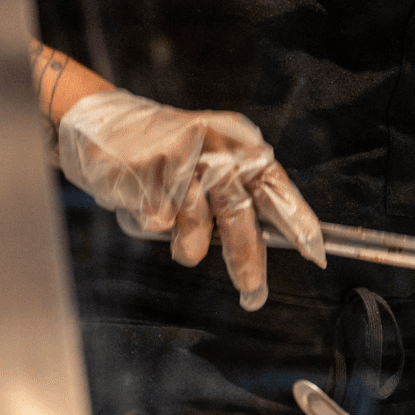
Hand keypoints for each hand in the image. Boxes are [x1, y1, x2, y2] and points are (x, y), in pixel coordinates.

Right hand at [56, 89, 325, 309]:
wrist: (101, 122)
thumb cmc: (165, 150)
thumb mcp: (210, 157)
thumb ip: (239, 192)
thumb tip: (275, 239)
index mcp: (237, 141)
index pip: (274, 184)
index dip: (296, 220)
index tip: (314, 252)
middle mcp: (212, 147)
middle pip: (239, 213)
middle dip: (245, 259)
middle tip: (252, 292)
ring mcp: (177, 161)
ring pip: (195, 229)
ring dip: (189, 247)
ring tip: (182, 242)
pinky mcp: (146, 177)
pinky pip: (158, 225)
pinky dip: (152, 225)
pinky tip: (144, 204)